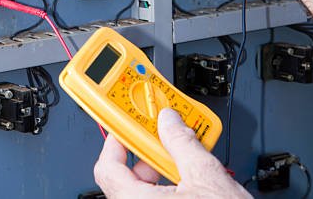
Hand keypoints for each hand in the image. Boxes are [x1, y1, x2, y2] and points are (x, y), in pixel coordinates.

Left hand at [94, 108, 250, 197]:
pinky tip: (189, 183)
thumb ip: (182, 142)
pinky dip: (167, 189)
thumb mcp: (205, 175)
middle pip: (126, 178)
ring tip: (185, 161)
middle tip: (165, 139)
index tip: (130, 124)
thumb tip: (170, 121)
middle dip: (148, 154)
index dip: (119, 139)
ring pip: (142, 192)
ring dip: (161, 171)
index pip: (107, 167)